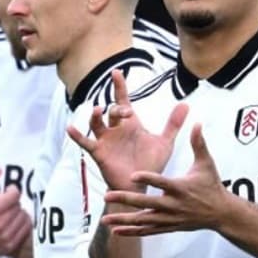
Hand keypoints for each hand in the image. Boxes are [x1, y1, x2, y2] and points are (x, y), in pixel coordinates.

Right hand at [0, 169, 32, 257]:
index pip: (14, 195)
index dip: (12, 191)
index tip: (9, 191)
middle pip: (18, 205)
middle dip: (12, 202)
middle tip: (5, 203)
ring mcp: (4, 238)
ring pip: (23, 216)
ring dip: (17, 212)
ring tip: (8, 212)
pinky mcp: (8, 246)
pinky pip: (25, 228)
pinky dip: (21, 222)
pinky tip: (12, 221)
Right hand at [69, 69, 187, 191]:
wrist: (141, 185)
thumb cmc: (150, 163)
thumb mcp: (164, 142)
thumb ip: (173, 124)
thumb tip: (186, 104)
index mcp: (130, 124)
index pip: (123, 100)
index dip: (119, 86)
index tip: (116, 72)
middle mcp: (116, 129)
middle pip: (112, 111)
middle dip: (117, 108)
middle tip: (127, 113)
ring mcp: (106, 140)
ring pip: (97, 123)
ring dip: (96, 116)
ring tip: (98, 110)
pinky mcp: (99, 152)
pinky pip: (86, 142)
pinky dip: (77, 135)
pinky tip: (71, 128)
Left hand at [102, 124, 233, 235]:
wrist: (221, 213)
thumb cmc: (212, 185)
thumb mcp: (206, 163)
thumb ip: (199, 143)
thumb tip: (197, 123)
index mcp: (181, 188)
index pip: (162, 182)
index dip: (148, 179)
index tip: (133, 175)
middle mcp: (173, 205)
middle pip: (146, 203)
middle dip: (126, 199)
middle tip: (108, 194)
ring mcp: (170, 218)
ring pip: (143, 221)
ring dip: (124, 220)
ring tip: (105, 218)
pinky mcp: (168, 227)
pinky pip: (147, 231)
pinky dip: (132, 231)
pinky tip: (116, 230)